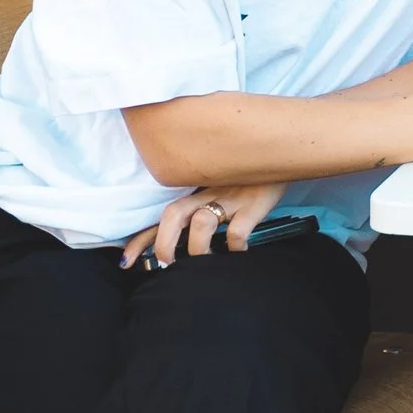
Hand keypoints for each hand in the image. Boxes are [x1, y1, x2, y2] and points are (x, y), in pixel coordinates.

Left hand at [121, 179, 289, 268]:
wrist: (286, 148)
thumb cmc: (252, 173)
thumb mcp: (224, 184)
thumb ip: (205, 203)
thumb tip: (186, 241)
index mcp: (198, 189)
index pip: (162, 215)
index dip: (142, 238)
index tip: (126, 261)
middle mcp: (209, 192)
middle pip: (174, 214)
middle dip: (163, 243)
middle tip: (166, 264)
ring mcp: (231, 198)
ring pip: (201, 223)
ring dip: (197, 248)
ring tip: (203, 262)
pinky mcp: (255, 205)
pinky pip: (238, 231)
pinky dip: (234, 247)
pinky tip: (238, 254)